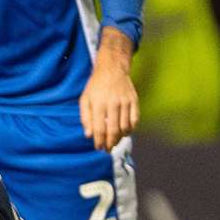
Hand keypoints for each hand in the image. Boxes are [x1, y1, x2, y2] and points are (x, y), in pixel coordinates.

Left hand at [80, 32, 138, 149]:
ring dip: (120, 138)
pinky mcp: (134, 100)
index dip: (99, 140)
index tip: (98, 148)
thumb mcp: (84, 99)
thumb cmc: (95, 86)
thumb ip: (85, 117)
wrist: (112, 69)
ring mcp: (125, 102)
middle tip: (107, 149)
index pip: (99, 127)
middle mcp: (113, 103)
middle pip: (114, 129)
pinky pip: (135, 119)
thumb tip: (88, 135)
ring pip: (125, 126)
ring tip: (114, 142)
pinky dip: (131, 129)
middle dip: (110, 142)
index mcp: (99, 103)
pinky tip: (125, 133)